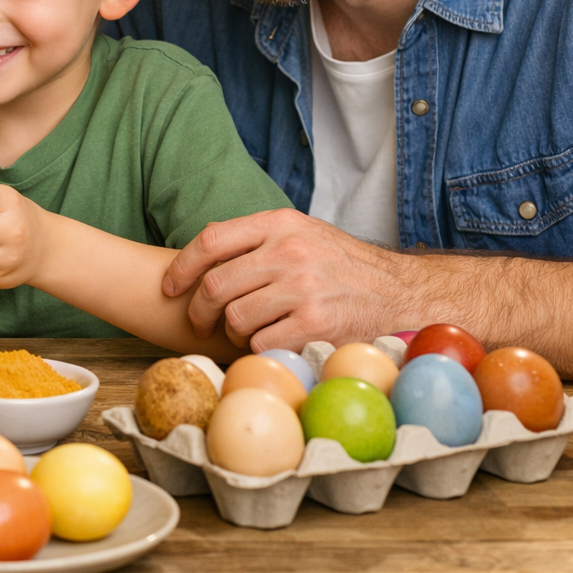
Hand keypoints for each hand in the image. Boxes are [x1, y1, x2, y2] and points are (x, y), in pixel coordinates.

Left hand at [162, 209, 410, 349]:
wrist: (402, 294)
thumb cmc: (344, 267)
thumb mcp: (303, 233)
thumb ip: (258, 237)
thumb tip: (206, 243)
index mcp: (280, 223)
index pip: (211, 239)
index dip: (182, 267)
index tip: (169, 287)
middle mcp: (289, 251)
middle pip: (215, 285)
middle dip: (199, 310)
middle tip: (201, 323)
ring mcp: (303, 288)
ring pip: (234, 317)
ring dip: (231, 333)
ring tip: (246, 332)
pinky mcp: (315, 324)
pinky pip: (261, 343)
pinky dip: (258, 349)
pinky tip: (272, 344)